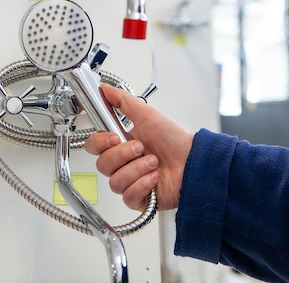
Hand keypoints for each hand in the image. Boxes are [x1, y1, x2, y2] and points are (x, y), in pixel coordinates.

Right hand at [85, 84, 192, 210]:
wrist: (195, 161)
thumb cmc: (175, 140)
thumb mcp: (147, 115)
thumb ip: (123, 101)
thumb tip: (105, 89)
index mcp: (120, 144)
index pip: (94, 146)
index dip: (99, 142)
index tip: (114, 136)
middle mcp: (123, 164)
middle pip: (102, 165)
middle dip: (123, 155)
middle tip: (141, 148)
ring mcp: (130, 182)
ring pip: (115, 182)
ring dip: (136, 169)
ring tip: (154, 163)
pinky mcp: (139, 199)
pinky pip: (128, 196)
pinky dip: (142, 185)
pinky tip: (155, 178)